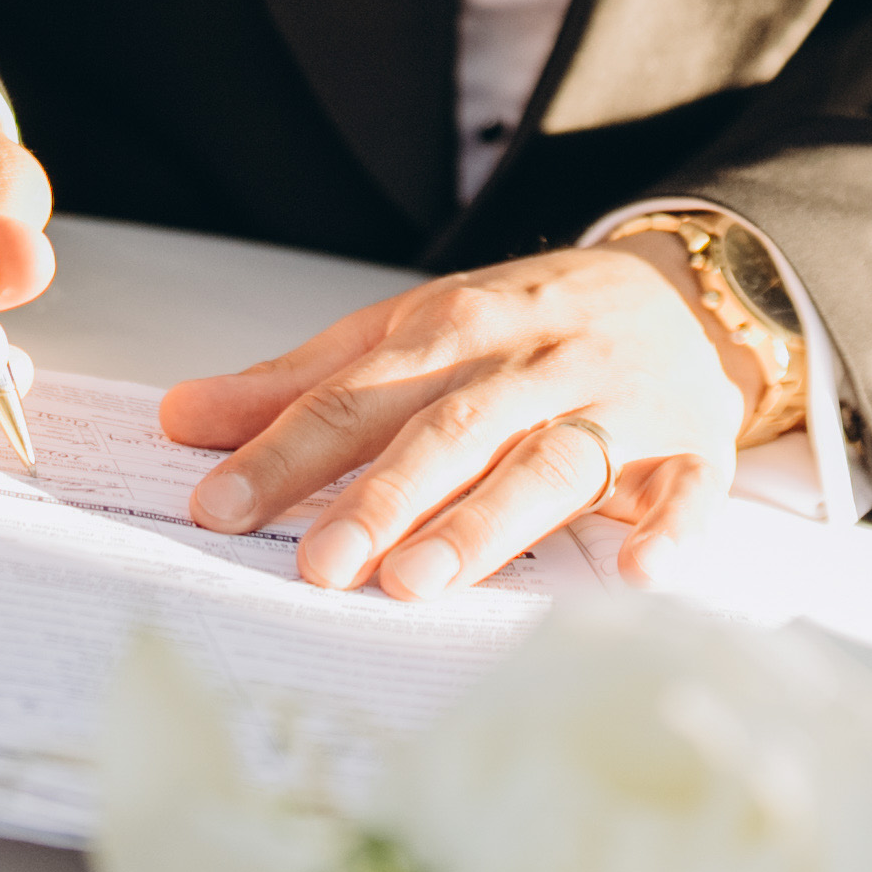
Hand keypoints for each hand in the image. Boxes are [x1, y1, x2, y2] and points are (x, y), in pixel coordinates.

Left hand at [156, 245, 756, 601]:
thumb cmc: (519, 329)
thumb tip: (178, 418)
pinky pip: (687, 489)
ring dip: (488, 521)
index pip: (355, 396)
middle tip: (320, 565)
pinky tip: (637, 573)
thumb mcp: (408, 332)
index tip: (215, 507)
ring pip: (549, 461)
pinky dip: (668, 529)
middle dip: (381, 496)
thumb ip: (299, 383)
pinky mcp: (693, 447)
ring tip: (421, 581)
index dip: (285, 452)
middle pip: (448, 429)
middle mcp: (530, 364)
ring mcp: (617, 405)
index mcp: (452, 328)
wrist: (683, 291)